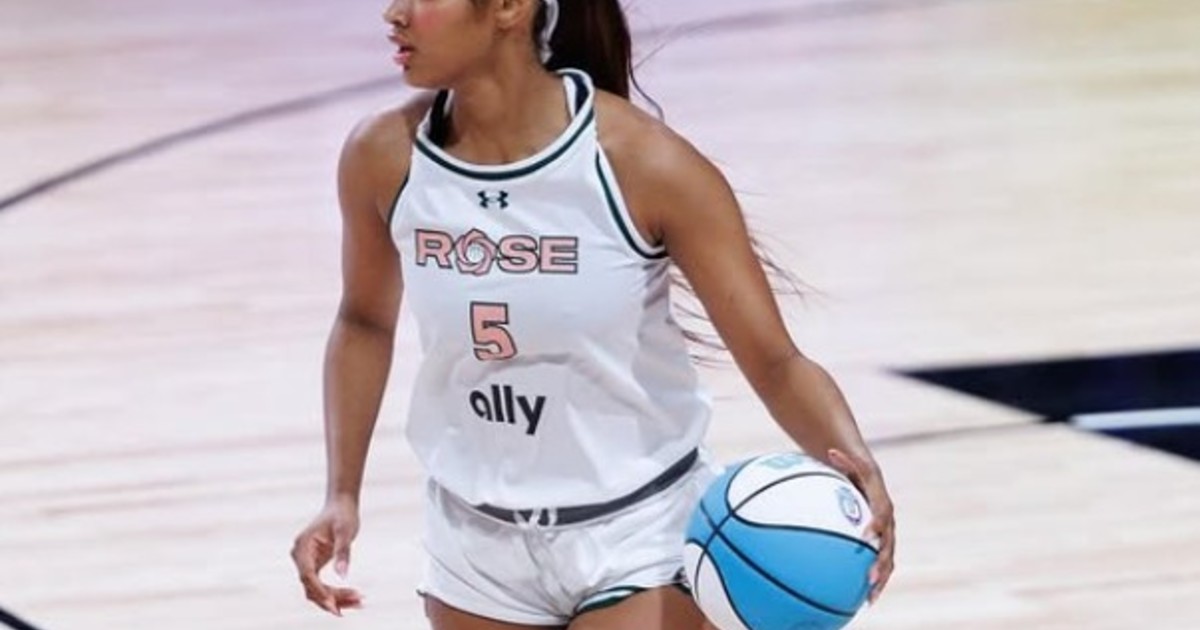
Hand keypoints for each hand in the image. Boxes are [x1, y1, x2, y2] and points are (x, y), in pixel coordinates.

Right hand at [290, 496, 363, 615]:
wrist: (341, 505)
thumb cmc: (342, 514)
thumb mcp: (346, 531)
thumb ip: (343, 552)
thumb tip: (342, 575)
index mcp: (303, 545)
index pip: (307, 575)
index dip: (320, 592)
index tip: (334, 605)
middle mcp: (300, 556)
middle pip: (311, 587)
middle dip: (331, 599)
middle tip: (357, 602)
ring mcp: (306, 562)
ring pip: (316, 590)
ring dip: (335, 599)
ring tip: (359, 601)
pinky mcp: (314, 565)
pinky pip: (322, 585)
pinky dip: (336, 593)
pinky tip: (354, 596)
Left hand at [828, 448, 894, 603]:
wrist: (866, 476)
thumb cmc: (854, 469)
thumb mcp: (850, 461)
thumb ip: (843, 459)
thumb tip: (829, 450)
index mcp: (882, 502)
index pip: (883, 513)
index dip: (877, 524)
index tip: (867, 535)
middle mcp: (887, 521)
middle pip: (888, 544)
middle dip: (880, 562)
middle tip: (870, 577)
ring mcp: (885, 534)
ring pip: (887, 559)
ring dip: (880, 578)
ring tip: (870, 597)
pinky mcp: (878, 543)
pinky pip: (877, 562)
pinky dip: (873, 579)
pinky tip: (861, 597)